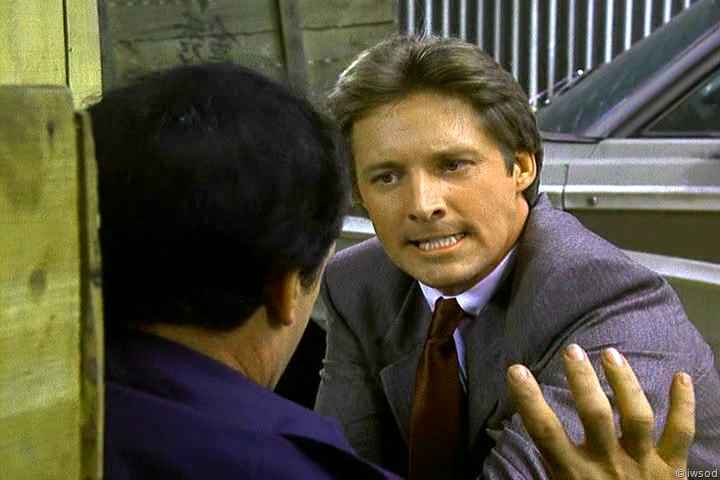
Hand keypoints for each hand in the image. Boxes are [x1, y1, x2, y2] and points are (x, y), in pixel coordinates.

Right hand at [507, 344, 694, 478]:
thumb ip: (547, 472)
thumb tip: (512, 463)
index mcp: (575, 474)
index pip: (544, 431)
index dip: (529, 399)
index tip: (516, 370)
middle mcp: (608, 464)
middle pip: (594, 414)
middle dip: (582, 380)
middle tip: (572, 350)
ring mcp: (643, 465)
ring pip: (637, 417)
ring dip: (625, 382)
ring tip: (612, 354)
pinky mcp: (673, 470)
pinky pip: (681, 434)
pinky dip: (684, 406)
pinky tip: (682, 377)